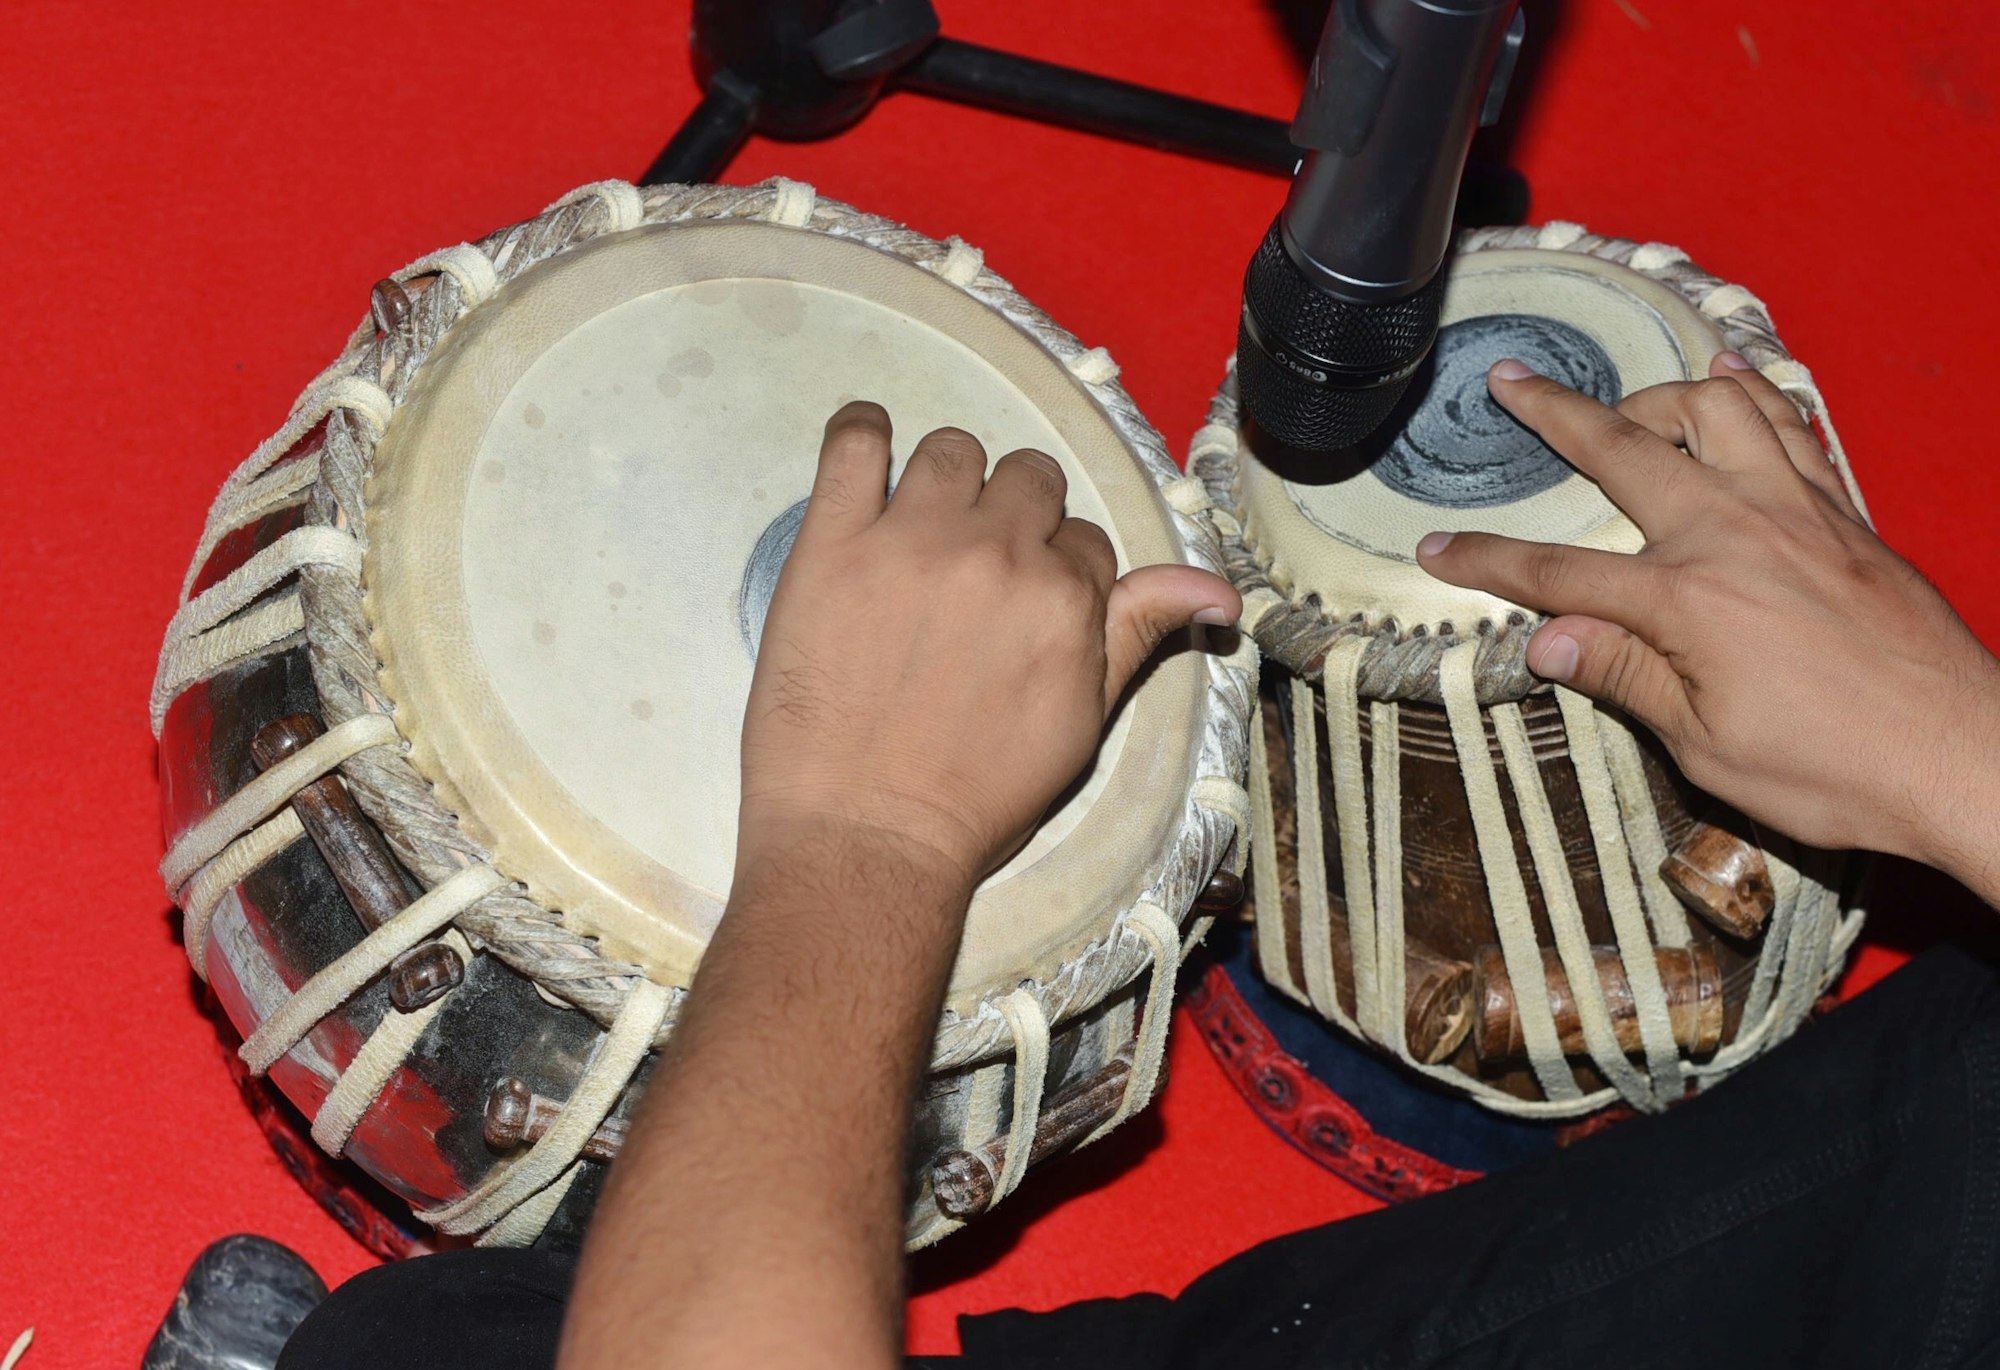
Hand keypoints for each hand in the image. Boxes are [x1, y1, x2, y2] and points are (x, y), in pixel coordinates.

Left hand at [738, 401, 1239, 893]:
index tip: (1024, 606)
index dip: (1056, 569)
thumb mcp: (1081, 721)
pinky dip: (859, 433)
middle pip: (1026, 478)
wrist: (867, 836)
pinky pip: (851, 440)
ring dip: (944, 481)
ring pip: (950, 450)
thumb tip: (1220, 590)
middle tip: (975, 570)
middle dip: (1011, 516)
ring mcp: (910, 541)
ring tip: (920, 530)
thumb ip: (1139, 634)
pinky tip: (864, 453)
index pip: (1082, 538)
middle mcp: (997, 554)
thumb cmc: (974, 796)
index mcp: (1065, 597)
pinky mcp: (832, 543)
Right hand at [1416, 354, 1999, 884]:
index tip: (1435, 547)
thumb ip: (1623, 676)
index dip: (1486, 559)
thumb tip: (1545, 639)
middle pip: (1623, 451)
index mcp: (1685, 601)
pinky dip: (1754, 394)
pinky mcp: (1843, 514)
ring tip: (1626, 404)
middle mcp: (1735, 534)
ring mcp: (1796, 512)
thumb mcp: (1706, 744)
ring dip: (1659, 394)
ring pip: (1716, 409)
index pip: (1557, 572)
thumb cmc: (1834, 766)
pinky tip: (1733, 380)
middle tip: (1512, 382)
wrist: (1959, 753)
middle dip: (1554, 413)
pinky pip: (1793, 426)